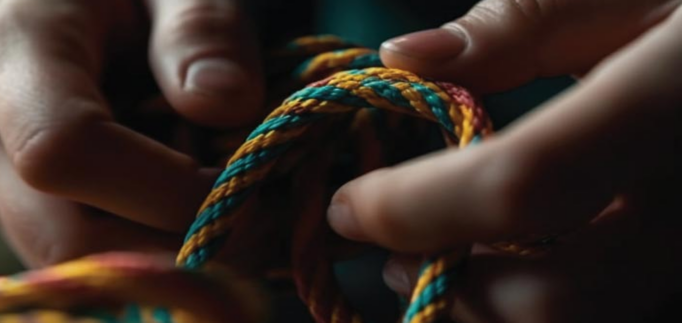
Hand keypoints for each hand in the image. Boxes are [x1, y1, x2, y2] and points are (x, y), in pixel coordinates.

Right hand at [0, 0, 262, 266]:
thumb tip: (223, 105)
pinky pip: (86, 253)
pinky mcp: (17, 206)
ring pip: (78, 260)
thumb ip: (203, 29)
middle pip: (65, 235)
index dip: (161, 187)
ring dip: (165, 246)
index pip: (61, 151)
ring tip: (218, 194)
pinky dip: (149, 243)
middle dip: (171, 241)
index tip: (238, 182)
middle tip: (250, 213)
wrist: (96, 9)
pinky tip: (186, 198)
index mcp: (12, 50)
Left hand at [327, 0, 680, 320]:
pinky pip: (620, 308)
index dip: (418, 207)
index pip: (524, 185)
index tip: (350, 206)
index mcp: (675, 97)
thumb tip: (404, 58)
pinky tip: (512, 267)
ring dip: (493, 311)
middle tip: (391, 253)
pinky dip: (545, 304)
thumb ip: (518, 26)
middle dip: (452, 288)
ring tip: (443, 263)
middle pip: (557, 296)